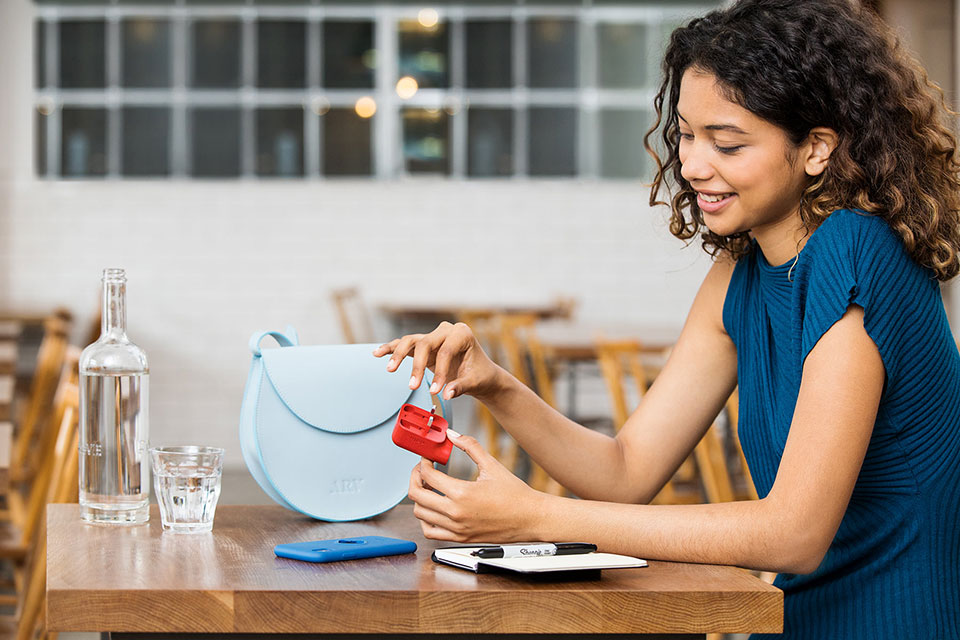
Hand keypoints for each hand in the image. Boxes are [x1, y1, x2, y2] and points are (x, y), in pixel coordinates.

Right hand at [373, 321, 500, 399]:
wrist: (480, 373)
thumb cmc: (480, 375)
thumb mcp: (474, 382)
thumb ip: (461, 387)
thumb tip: (447, 394)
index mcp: (462, 334)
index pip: (445, 351)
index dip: (439, 372)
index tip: (436, 391)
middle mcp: (446, 330)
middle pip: (424, 343)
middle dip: (417, 366)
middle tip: (412, 386)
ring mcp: (433, 336)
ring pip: (411, 341)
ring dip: (398, 354)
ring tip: (389, 368)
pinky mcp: (424, 345)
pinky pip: (405, 344)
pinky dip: (391, 348)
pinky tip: (378, 353)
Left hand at [407, 431, 546, 542]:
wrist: (530, 518)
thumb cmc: (515, 494)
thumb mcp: (492, 464)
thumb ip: (470, 446)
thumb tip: (452, 434)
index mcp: (462, 493)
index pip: (427, 476)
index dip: (423, 463)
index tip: (427, 458)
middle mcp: (455, 513)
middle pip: (416, 495)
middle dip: (415, 477)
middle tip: (422, 470)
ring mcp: (456, 528)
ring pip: (420, 514)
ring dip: (419, 498)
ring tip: (427, 487)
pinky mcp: (459, 538)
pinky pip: (430, 532)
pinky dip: (425, 520)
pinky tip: (433, 508)